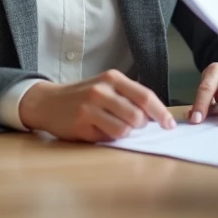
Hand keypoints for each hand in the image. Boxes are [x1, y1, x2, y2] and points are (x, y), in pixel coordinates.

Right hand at [17, 70, 174, 141]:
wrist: (48, 102)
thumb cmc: (83, 96)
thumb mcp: (106, 87)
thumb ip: (128, 97)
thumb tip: (156, 116)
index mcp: (113, 78)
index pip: (145, 96)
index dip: (161, 113)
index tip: (170, 125)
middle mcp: (102, 90)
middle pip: (138, 116)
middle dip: (141, 126)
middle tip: (133, 126)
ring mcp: (90, 107)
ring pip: (124, 129)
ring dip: (125, 134)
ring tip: (114, 127)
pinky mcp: (81, 124)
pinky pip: (107, 138)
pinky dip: (109, 139)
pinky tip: (98, 131)